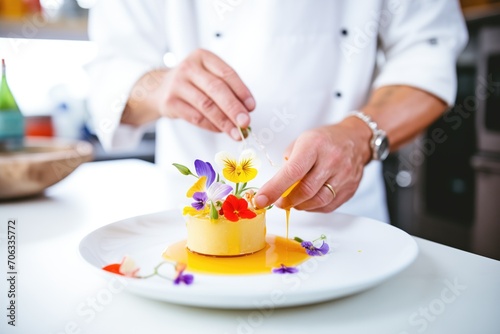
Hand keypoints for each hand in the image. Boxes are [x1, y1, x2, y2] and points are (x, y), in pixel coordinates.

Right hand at [158, 49, 254, 139]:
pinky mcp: (170, 102)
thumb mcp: (208, 76)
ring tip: (236, 132)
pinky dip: (211, 126)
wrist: (159, 88)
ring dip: (224, 121)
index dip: (241, 91)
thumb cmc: (192, 83)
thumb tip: (246, 110)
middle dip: (234, 108)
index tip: (251, 107)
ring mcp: (177, 84)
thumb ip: (227, 89)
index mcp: (203, 57)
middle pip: (216, 89)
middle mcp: (189, 67)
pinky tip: (220, 130)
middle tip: (245, 122)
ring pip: (206, 105)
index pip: (227, 74)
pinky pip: (195, 117)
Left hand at [254, 117, 371, 212]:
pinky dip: (313, 207)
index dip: (275, 188)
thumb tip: (275, 186)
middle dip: (287, 201)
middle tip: (278, 202)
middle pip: (306, 190)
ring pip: (318, 201)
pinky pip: (328, 206)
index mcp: (315, 145)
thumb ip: (288, 162)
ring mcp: (344, 176)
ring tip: (293, 201)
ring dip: (300, 205)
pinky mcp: (350, 189)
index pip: (293, 171)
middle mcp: (332, 160)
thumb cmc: (324, 140)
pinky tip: (308, 200)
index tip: (261, 200)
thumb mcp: (301, 141)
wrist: (356, 139)